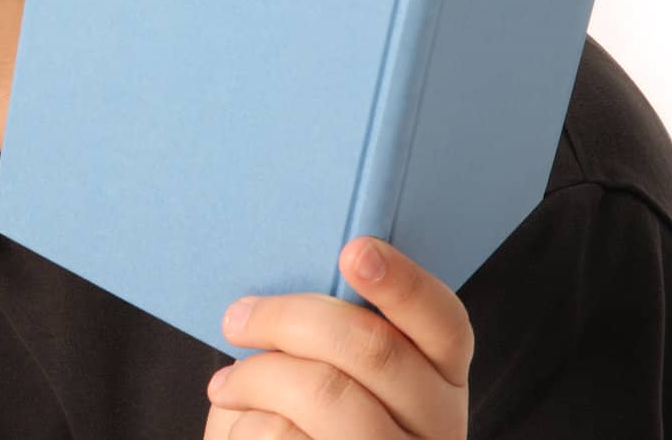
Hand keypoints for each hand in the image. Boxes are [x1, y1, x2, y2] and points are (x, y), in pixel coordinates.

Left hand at [202, 236, 472, 438]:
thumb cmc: (299, 411)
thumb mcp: (331, 367)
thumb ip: (333, 329)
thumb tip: (292, 272)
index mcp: (439, 376)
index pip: (445, 323)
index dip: (404, 283)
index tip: (354, 250)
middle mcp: (437, 422)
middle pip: (373, 348)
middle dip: (288, 319)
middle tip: (235, 319)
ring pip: (325, 393)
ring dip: (256, 377)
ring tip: (226, 385)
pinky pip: (287, 435)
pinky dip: (248, 424)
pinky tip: (244, 425)